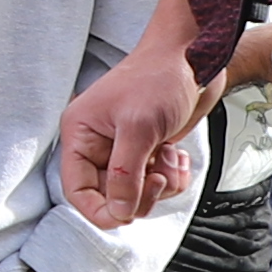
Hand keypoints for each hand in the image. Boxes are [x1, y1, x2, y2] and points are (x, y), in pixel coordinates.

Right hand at [57, 27, 203, 228]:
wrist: (194, 56)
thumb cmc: (159, 76)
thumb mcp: (138, 127)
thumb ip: (125, 175)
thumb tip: (117, 212)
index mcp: (81, 135)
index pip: (77, 190)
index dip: (99, 209)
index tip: (124, 215)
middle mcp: (99, 144)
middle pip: (110, 196)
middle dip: (138, 194)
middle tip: (157, 178)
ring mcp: (126, 148)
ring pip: (137, 193)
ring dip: (161, 184)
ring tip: (169, 158)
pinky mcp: (150, 148)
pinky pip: (157, 182)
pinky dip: (172, 176)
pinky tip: (178, 155)